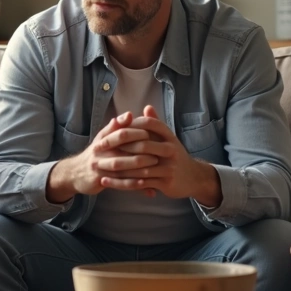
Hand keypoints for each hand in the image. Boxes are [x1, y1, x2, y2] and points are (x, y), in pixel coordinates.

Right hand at [48, 112, 156, 200]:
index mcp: (103, 139)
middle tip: (158, 149)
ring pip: (121, 166)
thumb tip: (129, 114)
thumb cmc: (96, 153)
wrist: (75, 173)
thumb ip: (116, 127)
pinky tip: (145, 184)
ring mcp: (99, 167)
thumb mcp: (102, 138)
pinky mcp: (99, 181)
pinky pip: (119, 183)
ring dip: (139, 166)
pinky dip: (133, 184)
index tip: (151, 132)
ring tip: (155, 164)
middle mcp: (100, 151)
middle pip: (121, 149)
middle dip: (141, 149)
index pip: (120, 132)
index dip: (136, 132)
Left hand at [95, 105, 211, 200]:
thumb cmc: (175, 155)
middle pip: (141, 144)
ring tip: (98, 166)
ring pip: (138, 165)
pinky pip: (140, 182)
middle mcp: (170, 149)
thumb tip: (146, 107)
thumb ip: (156, 124)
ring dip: (117, 166)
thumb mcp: (168, 139)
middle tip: (98, 148)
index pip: (147, 125)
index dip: (128, 125)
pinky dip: (122, 183)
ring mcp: (168, 166)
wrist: (193, 177)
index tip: (109, 129)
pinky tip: (109, 182)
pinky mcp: (165, 181)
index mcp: (168, 136)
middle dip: (118, 146)